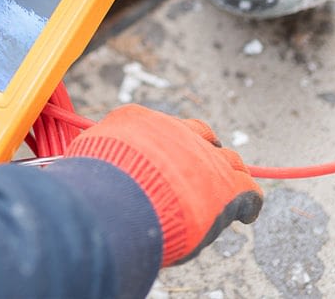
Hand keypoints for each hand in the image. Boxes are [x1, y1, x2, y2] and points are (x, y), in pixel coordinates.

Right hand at [65, 104, 261, 264]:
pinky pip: (248, 191)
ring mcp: (206, 158)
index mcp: (141, 121)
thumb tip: (87, 167)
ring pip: (230, 161)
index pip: (162, 127)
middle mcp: (178, 133)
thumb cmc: (95, 182)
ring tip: (228, 188)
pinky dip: (248, 203)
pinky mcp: (227, 186)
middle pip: (201, 136)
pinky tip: (247, 214)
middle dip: (202, 151)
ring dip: (228, 174)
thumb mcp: (86, 157)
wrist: (119, 197)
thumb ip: (97, 157)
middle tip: (201, 169)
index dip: (169, 143)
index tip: (168, 156)